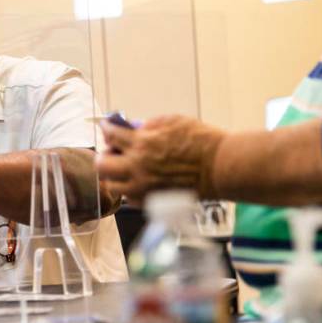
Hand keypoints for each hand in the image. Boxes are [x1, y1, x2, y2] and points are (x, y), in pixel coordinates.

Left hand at [95, 115, 224, 202]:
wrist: (219, 166)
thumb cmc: (201, 141)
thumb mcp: (172, 121)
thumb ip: (148, 126)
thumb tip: (133, 129)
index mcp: (142, 144)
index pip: (111, 135)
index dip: (106, 129)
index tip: (107, 128)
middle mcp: (137, 167)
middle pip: (102, 165)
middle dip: (105, 156)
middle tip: (113, 152)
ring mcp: (143, 187)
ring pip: (112, 186)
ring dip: (115, 176)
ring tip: (125, 170)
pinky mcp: (151, 201)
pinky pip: (129, 199)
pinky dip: (129, 190)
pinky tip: (139, 181)